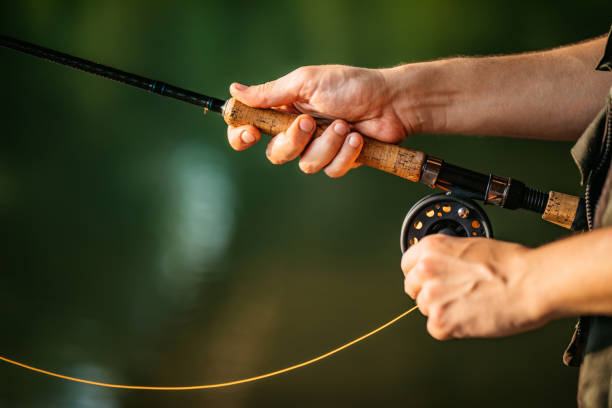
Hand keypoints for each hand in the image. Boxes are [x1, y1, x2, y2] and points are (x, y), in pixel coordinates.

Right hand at [227, 65, 410, 176]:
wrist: (391, 102)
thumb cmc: (351, 85)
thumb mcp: (306, 82)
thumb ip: (271, 92)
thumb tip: (235, 91)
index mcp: (285, 109)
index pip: (251, 128)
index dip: (242, 136)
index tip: (250, 134)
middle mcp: (298, 131)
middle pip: (275, 154)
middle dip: (293, 141)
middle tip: (309, 123)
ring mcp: (318, 147)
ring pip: (306, 165)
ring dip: (326, 145)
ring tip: (344, 125)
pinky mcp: (338, 161)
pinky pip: (330, 170)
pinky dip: (345, 154)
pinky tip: (357, 139)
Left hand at [401, 234, 547, 339]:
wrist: (530, 282)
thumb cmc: (510, 264)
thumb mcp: (470, 246)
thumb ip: (447, 257)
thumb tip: (441, 267)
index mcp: (431, 248)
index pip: (408, 265)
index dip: (421, 275)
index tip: (430, 280)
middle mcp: (426, 270)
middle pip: (413, 289)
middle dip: (431, 293)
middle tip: (455, 294)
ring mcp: (432, 297)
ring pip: (425, 310)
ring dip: (443, 311)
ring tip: (469, 305)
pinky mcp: (441, 321)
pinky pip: (436, 329)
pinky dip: (452, 329)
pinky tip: (470, 318)